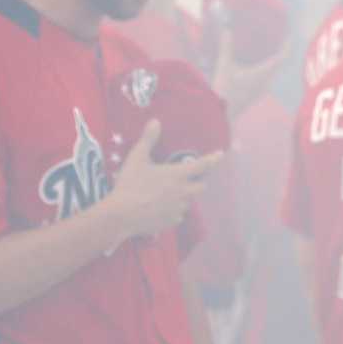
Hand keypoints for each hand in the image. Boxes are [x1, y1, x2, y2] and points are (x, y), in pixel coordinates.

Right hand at [99, 120, 220, 245]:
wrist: (122, 215)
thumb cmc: (130, 184)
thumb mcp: (137, 158)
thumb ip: (148, 140)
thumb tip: (155, 121)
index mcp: (177, 175)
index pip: (202, 166)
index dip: (213, 159)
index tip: (221, 154)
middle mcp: (183, 192)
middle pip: (201, 186)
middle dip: (198, 181)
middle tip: (186, 177)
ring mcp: (178, 209)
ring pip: (188, 201)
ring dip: (183, 196)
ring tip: (166, 193)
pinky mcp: (172, 221)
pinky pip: (178, 214)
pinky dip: (173, 210)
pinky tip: (159, 208)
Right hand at [210, 27, 283, 117]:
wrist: (220, 113)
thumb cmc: (224, 88)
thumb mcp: (224, 65)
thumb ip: (226, 47)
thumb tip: (226, 29)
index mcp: (263, 73)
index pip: (281, 58)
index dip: (287, 46)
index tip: (289, 36)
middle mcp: (266, 82)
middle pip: (278, 65)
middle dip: (279, 52)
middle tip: (276, 39)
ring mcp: (261, 90)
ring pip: (271, 73)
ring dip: (272, 61)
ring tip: (267, 50)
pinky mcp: (255, 94)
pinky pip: (265, 79)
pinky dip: (264, 69)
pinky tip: (256, 65)